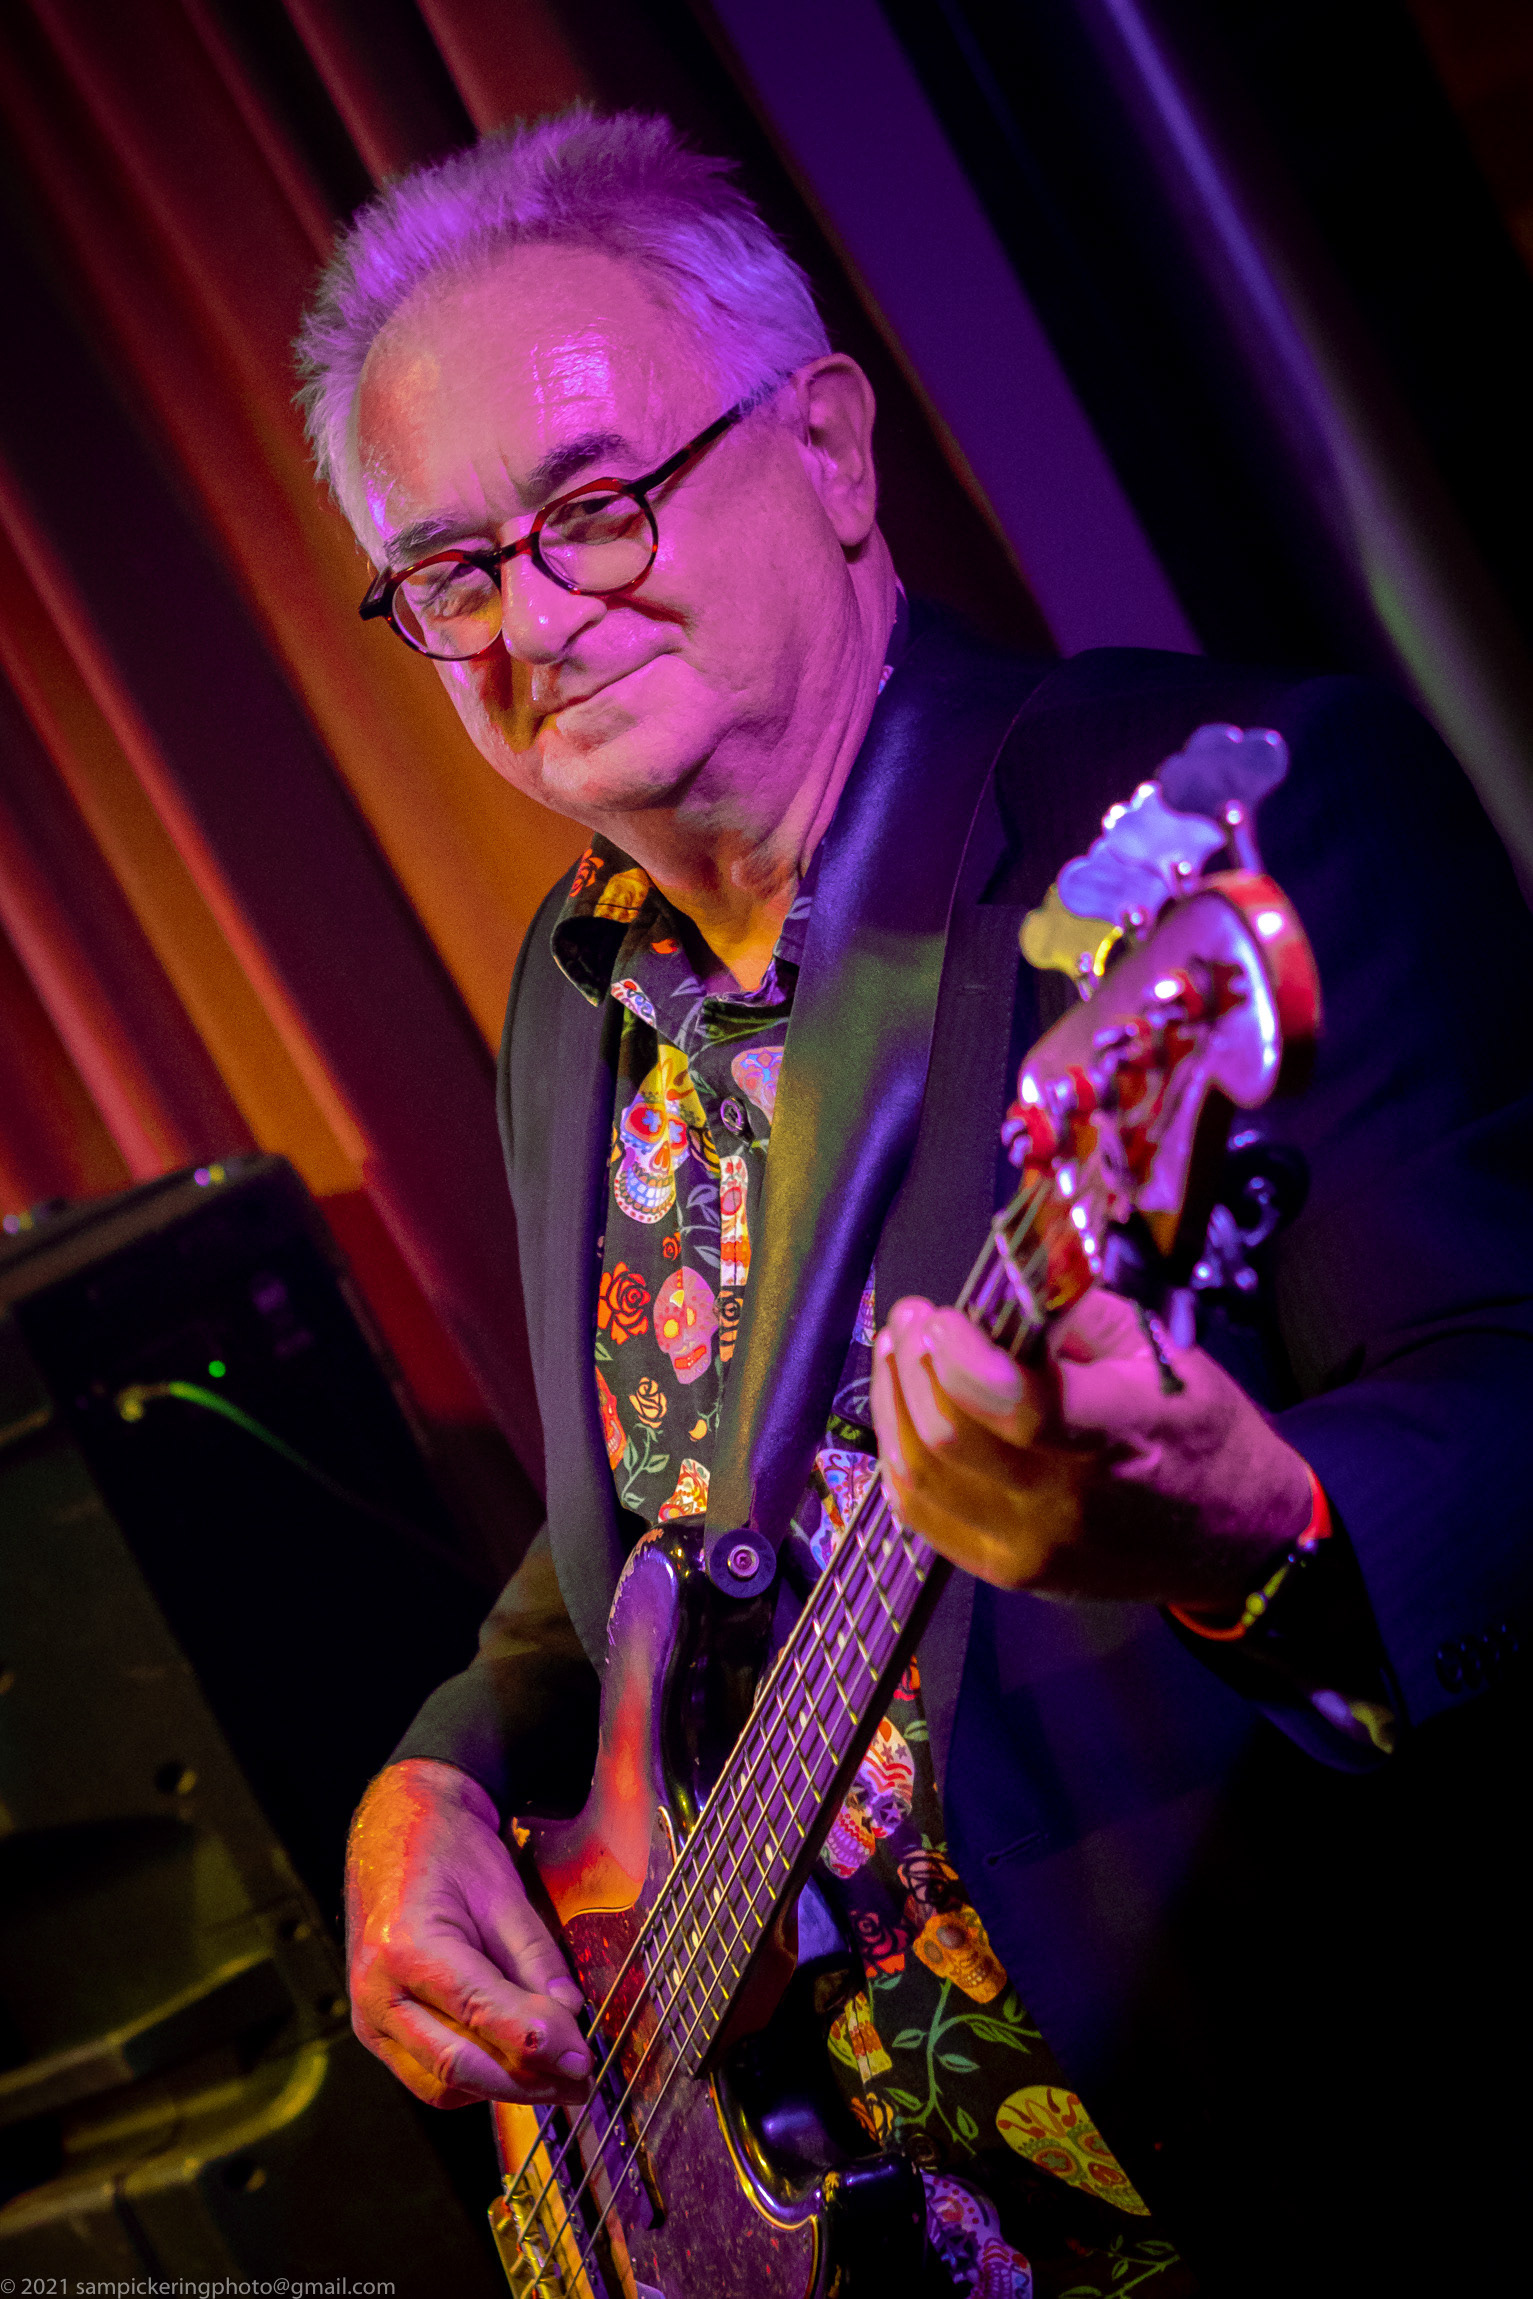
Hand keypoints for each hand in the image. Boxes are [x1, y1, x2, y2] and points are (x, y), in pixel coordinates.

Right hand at [346, 1758, 591, 2108]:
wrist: (395, 1833)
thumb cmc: (447, 1852)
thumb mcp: (503, 1891)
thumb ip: (535, 1957)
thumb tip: (568, 2018)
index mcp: (406, 1947)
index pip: (477, 2012)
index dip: (536, 2043)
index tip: (581, 2060)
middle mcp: (376, 1993)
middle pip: (455, 2066)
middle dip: (524, 2083)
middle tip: (579, 2083)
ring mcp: (369, 2018)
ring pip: (440, 2085)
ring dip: (501, 2089)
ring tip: (556, 2077)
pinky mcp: (376, 2031)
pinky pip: (427, 2075)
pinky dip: (475, 2078)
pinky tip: (514, 2063)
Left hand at [870, 1289, 1311, 1610]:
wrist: (1234, 1539)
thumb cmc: (1203, 1434)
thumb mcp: (1162, 1350)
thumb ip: (1076, 1314)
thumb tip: (1000, 1289)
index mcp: (1118, 1433)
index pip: (1017, 1403)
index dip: (960, 1354)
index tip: (944, 1314)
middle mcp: (1066, 1501)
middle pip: (950, 1438)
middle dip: (913, 1363)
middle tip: (913, 1319)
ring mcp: (1031, 1546)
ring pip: (921, 1477)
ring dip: (893, 1404)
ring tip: (897, 1354)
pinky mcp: (1008, 1571)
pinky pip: (923, 1516)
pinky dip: (898, 1459)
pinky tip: (903, 1415)